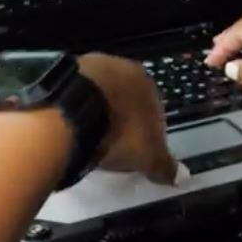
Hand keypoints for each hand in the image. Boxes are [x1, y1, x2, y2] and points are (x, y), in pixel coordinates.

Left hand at [77, 53, 181, 184]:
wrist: (69, 112)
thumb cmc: (118, 131)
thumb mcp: (147, 155)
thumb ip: (164, 166)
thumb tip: (180, 177)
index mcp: (145, 79)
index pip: (153, 109)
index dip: (147, 134)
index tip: (137, 153)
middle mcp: (118, 65)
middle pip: (123, 100)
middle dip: (120, 122)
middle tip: (112, 148)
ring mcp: (87, 65)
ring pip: (97, 96)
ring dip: (96, 115)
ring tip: (88, 141)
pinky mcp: (61, 73)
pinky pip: (73, 96)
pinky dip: (74, 111)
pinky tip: (70, 130)